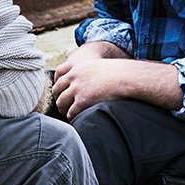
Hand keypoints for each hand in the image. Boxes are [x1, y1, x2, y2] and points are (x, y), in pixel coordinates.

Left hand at [51, 58, 179, 119]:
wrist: (127, 78)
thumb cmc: (119, 73)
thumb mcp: (100, 67)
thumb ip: (91, 72)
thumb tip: (91, 81)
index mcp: (78, 65)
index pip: (59, 72)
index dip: (58, 82)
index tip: (60, 90)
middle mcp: (75, 76)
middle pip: (57, 88)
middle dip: (59, 97)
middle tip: (64, 105)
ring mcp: (77, 88)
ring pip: (61, 102)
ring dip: (63, 109)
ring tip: (68, 114)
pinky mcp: (82, 100)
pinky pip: (71, 112)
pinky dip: (72, 116)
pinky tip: (76, 118)